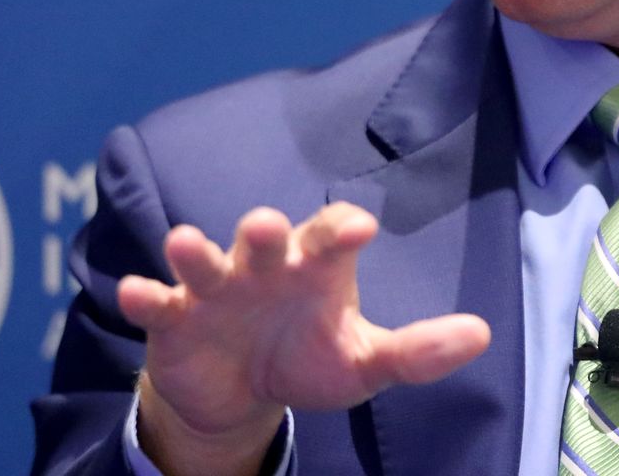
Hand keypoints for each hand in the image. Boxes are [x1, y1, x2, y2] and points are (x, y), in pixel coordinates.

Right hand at [117, 203, 490, 475]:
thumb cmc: (306, 358)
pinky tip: (136, 294)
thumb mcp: (363, 363)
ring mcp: (215, 288)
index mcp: (314, 267)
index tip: (360, 228)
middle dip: (261, 230)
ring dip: (194, 252)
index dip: (340, 228)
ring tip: (185, 245)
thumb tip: (481, 334)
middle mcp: (264, 265)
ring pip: (203, 260)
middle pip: (263, 236)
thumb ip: (417, 351)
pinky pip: (157, 302)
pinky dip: (144, 296)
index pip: (330, 235)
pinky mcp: (173, 318)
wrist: (240, 393)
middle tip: (263, 225)